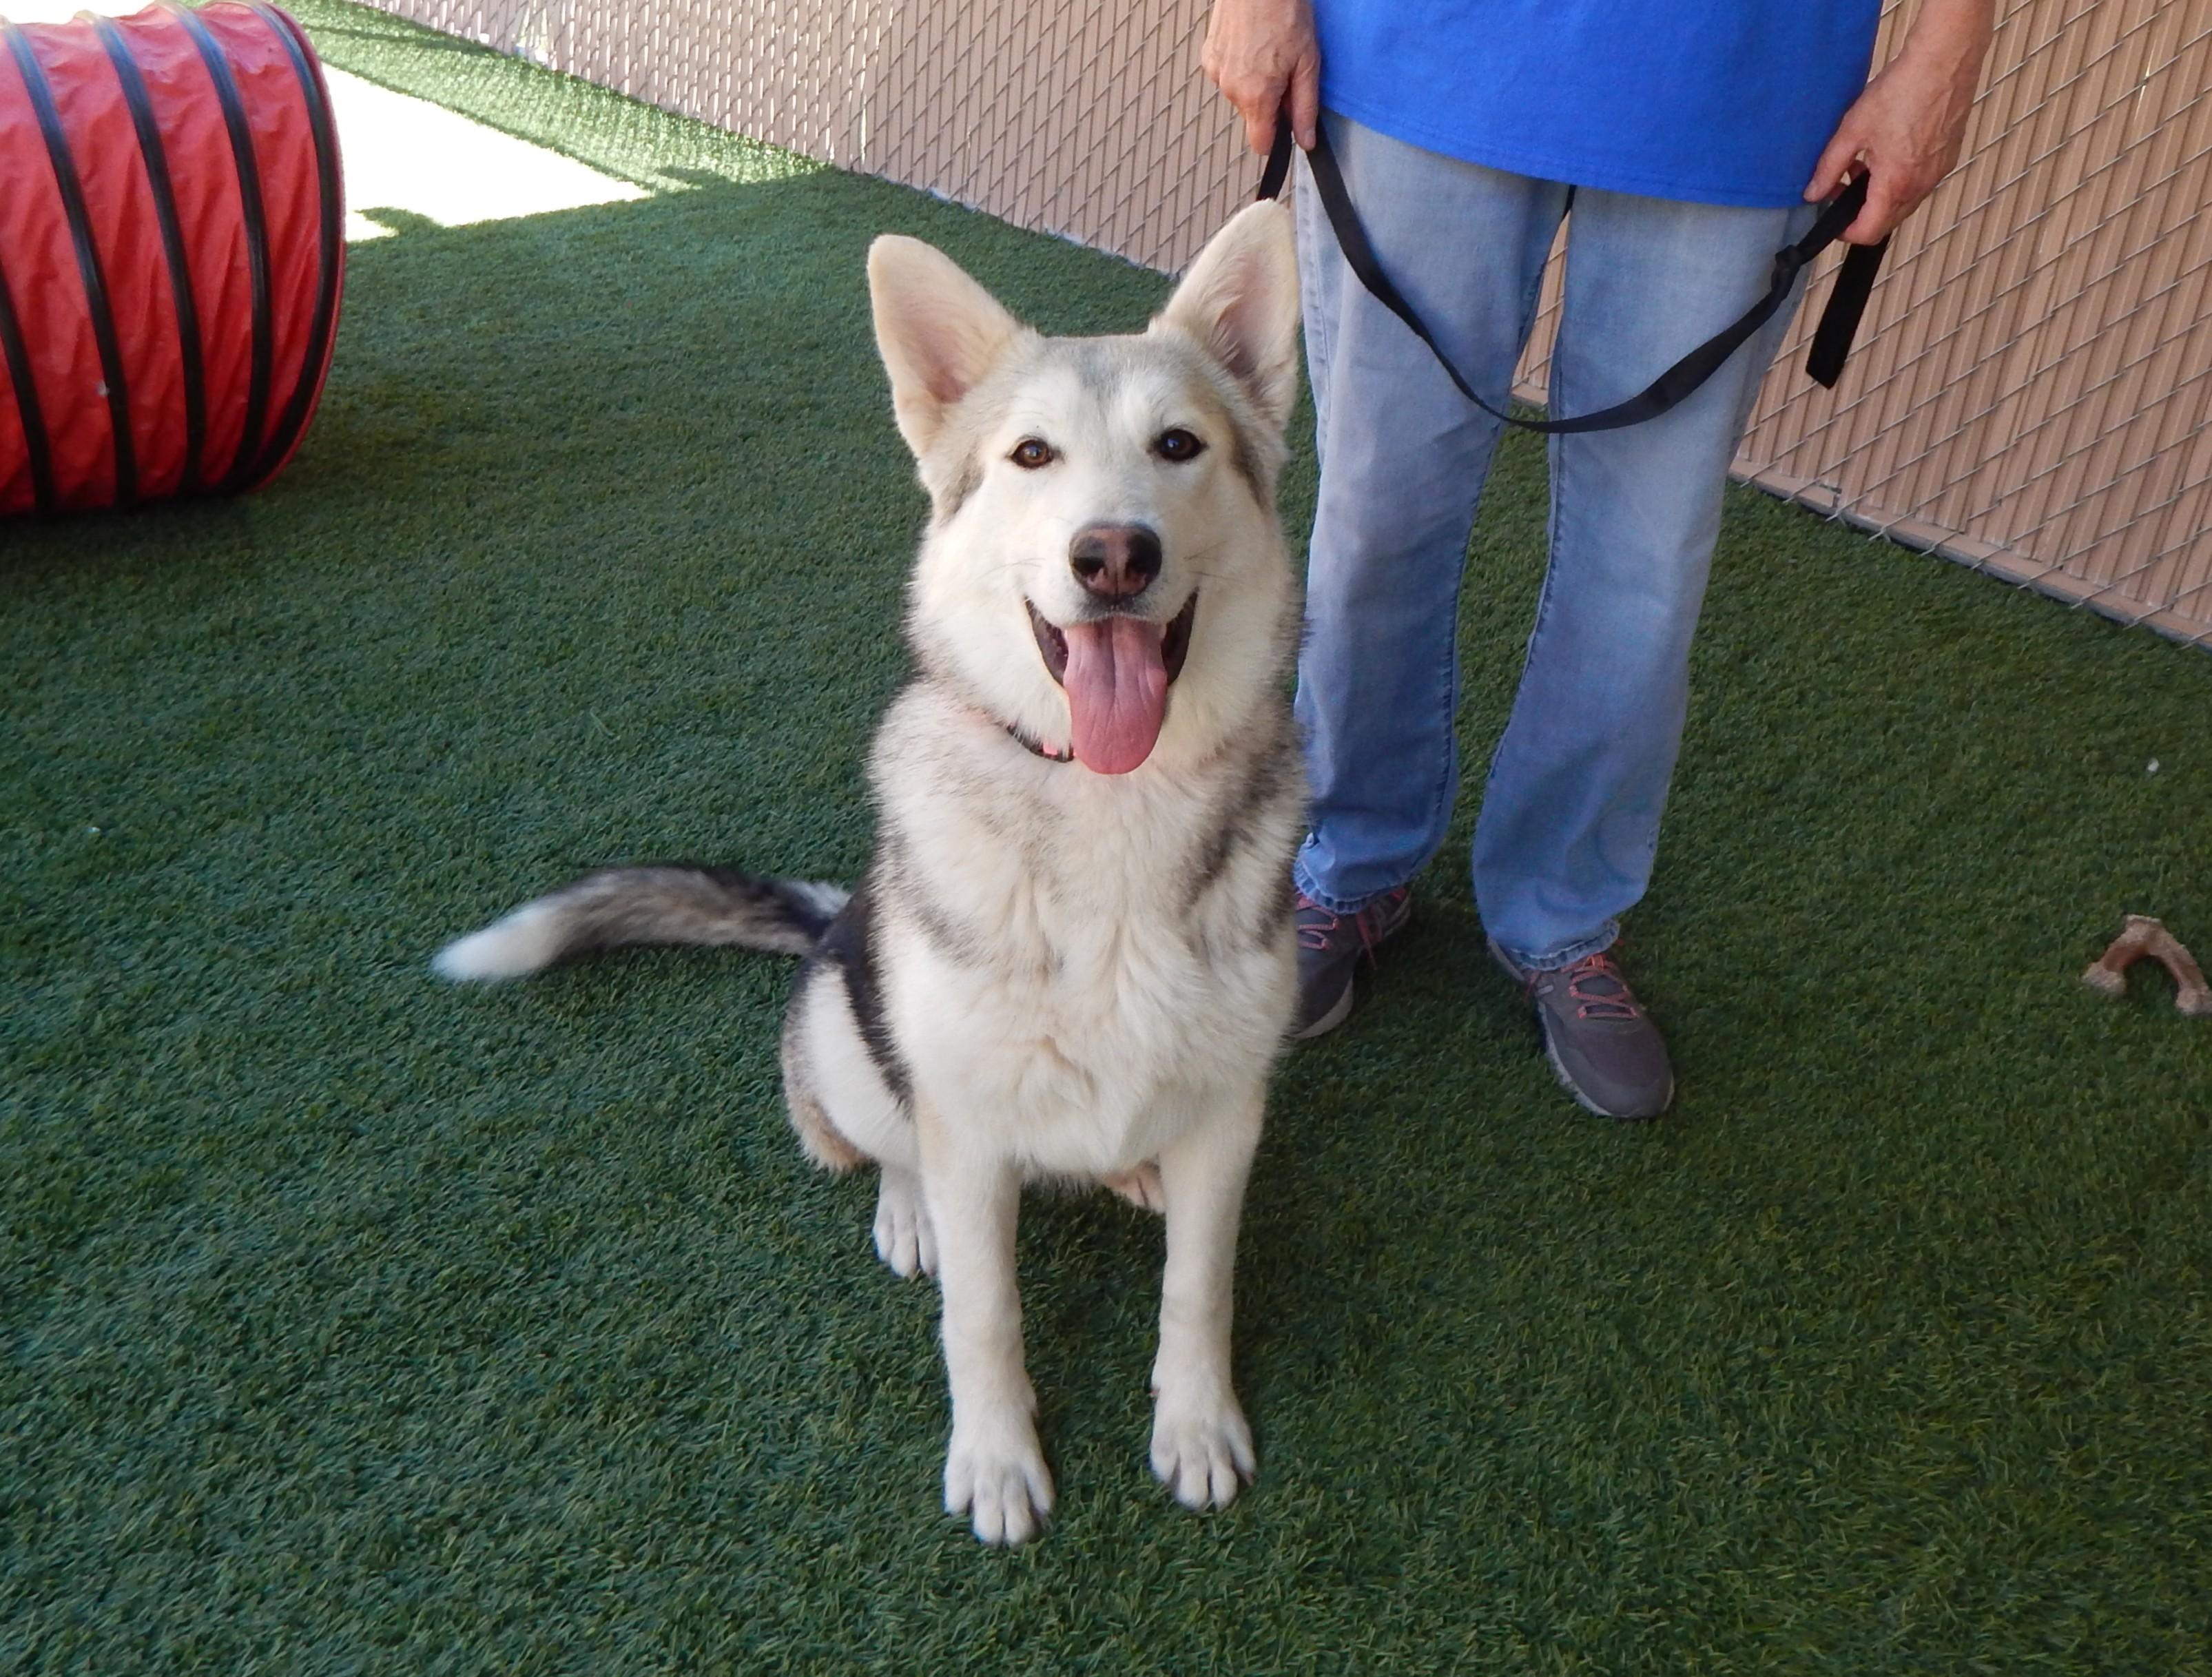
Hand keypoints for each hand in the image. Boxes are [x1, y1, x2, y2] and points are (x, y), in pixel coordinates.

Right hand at [1201, 0, 1320, 155]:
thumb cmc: (1284, 11)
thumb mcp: (1307, 64)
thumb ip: (1304, 108)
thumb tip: (1306, 140)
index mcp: (1256, 95)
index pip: (1260, 143)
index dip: (1277, 136)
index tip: (1286, 120)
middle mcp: (1231, 89)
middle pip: (1252, 116)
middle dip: (1269, 102)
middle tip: (1284, 69)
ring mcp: (1216, 72)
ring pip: (1240, 95)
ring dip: (1254, 83)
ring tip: (1267, 51)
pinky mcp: (1209, 56)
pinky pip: (1227, 76)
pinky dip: (1240, 67)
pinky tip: (1251, 44)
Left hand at [1806, 0, 1994, 243]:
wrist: (1945, 61)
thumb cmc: (1902, 90)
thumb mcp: (1853, 130)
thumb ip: (1829, 167)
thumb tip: (1813, 193)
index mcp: (1896, 184)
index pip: (1869, 232)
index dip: (1845, 233)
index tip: (1831, 218)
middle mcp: (1921, 185)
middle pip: (1887, 221)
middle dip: (1860, 212)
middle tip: (1841, 186)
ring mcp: (1938, 172)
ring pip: (1903, 203)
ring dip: (1879, 195)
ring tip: (1862, 163)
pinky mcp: (1947, 157)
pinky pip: (1919, 183)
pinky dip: (1899, 180)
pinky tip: (1887, 152)